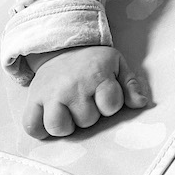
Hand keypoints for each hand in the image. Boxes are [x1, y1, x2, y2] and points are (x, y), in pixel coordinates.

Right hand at [23, 45, 147, 138]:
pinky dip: (40, 128)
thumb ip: (130, 85)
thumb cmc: (93, 61)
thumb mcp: (117, 64)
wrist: (61, 47)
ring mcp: (50, 93)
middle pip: (86, 120)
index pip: (111, 106)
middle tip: (85, 98)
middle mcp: (73, 85)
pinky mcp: (32, 99)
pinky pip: (32, 127)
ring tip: (69, 111)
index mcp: (97, 74)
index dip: (110, 104)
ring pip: (59, 128)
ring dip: (66, 124)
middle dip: (89, 114)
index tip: (104, 93)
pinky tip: (49, 117)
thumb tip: (141, 103)